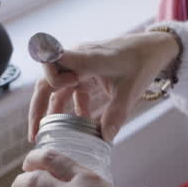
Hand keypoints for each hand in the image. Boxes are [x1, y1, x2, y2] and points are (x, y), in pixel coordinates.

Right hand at [28, 31, 180, 141]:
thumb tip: (105, 138)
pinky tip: (80, 123)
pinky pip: (70, 90)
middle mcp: (76, 59)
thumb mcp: (131, 90)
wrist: (151, 48)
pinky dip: (72, 108)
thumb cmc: (141, 63)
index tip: (58, 91)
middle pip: (47, 81)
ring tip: (48, 134)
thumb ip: (117, 113)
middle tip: (35, 134)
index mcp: (85, 58)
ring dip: (52, 111)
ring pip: (56, 88)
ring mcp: (78, 66)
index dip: (49, 74)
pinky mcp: (84, 72)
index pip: (53, 58)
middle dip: (39, 108)